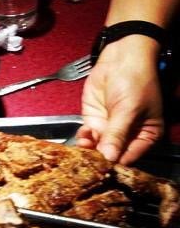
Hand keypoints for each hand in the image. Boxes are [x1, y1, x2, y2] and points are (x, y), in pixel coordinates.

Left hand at [77, 36, 163, 163]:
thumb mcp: (128, 109)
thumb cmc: (135, 80)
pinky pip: (87, 136)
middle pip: (112, 155)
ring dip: (89, 150)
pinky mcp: (95, 121)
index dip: (117, 163)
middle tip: (89, 162)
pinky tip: (82, 138)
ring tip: (84, 149)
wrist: (121, 59)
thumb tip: (110, 157)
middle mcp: (128, 136)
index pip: (130, 157)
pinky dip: (83, 139)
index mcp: (146, 135)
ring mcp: (109, 129)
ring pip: (97, 147)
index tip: (105, 168)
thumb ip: (117, 134)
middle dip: (100, 158)